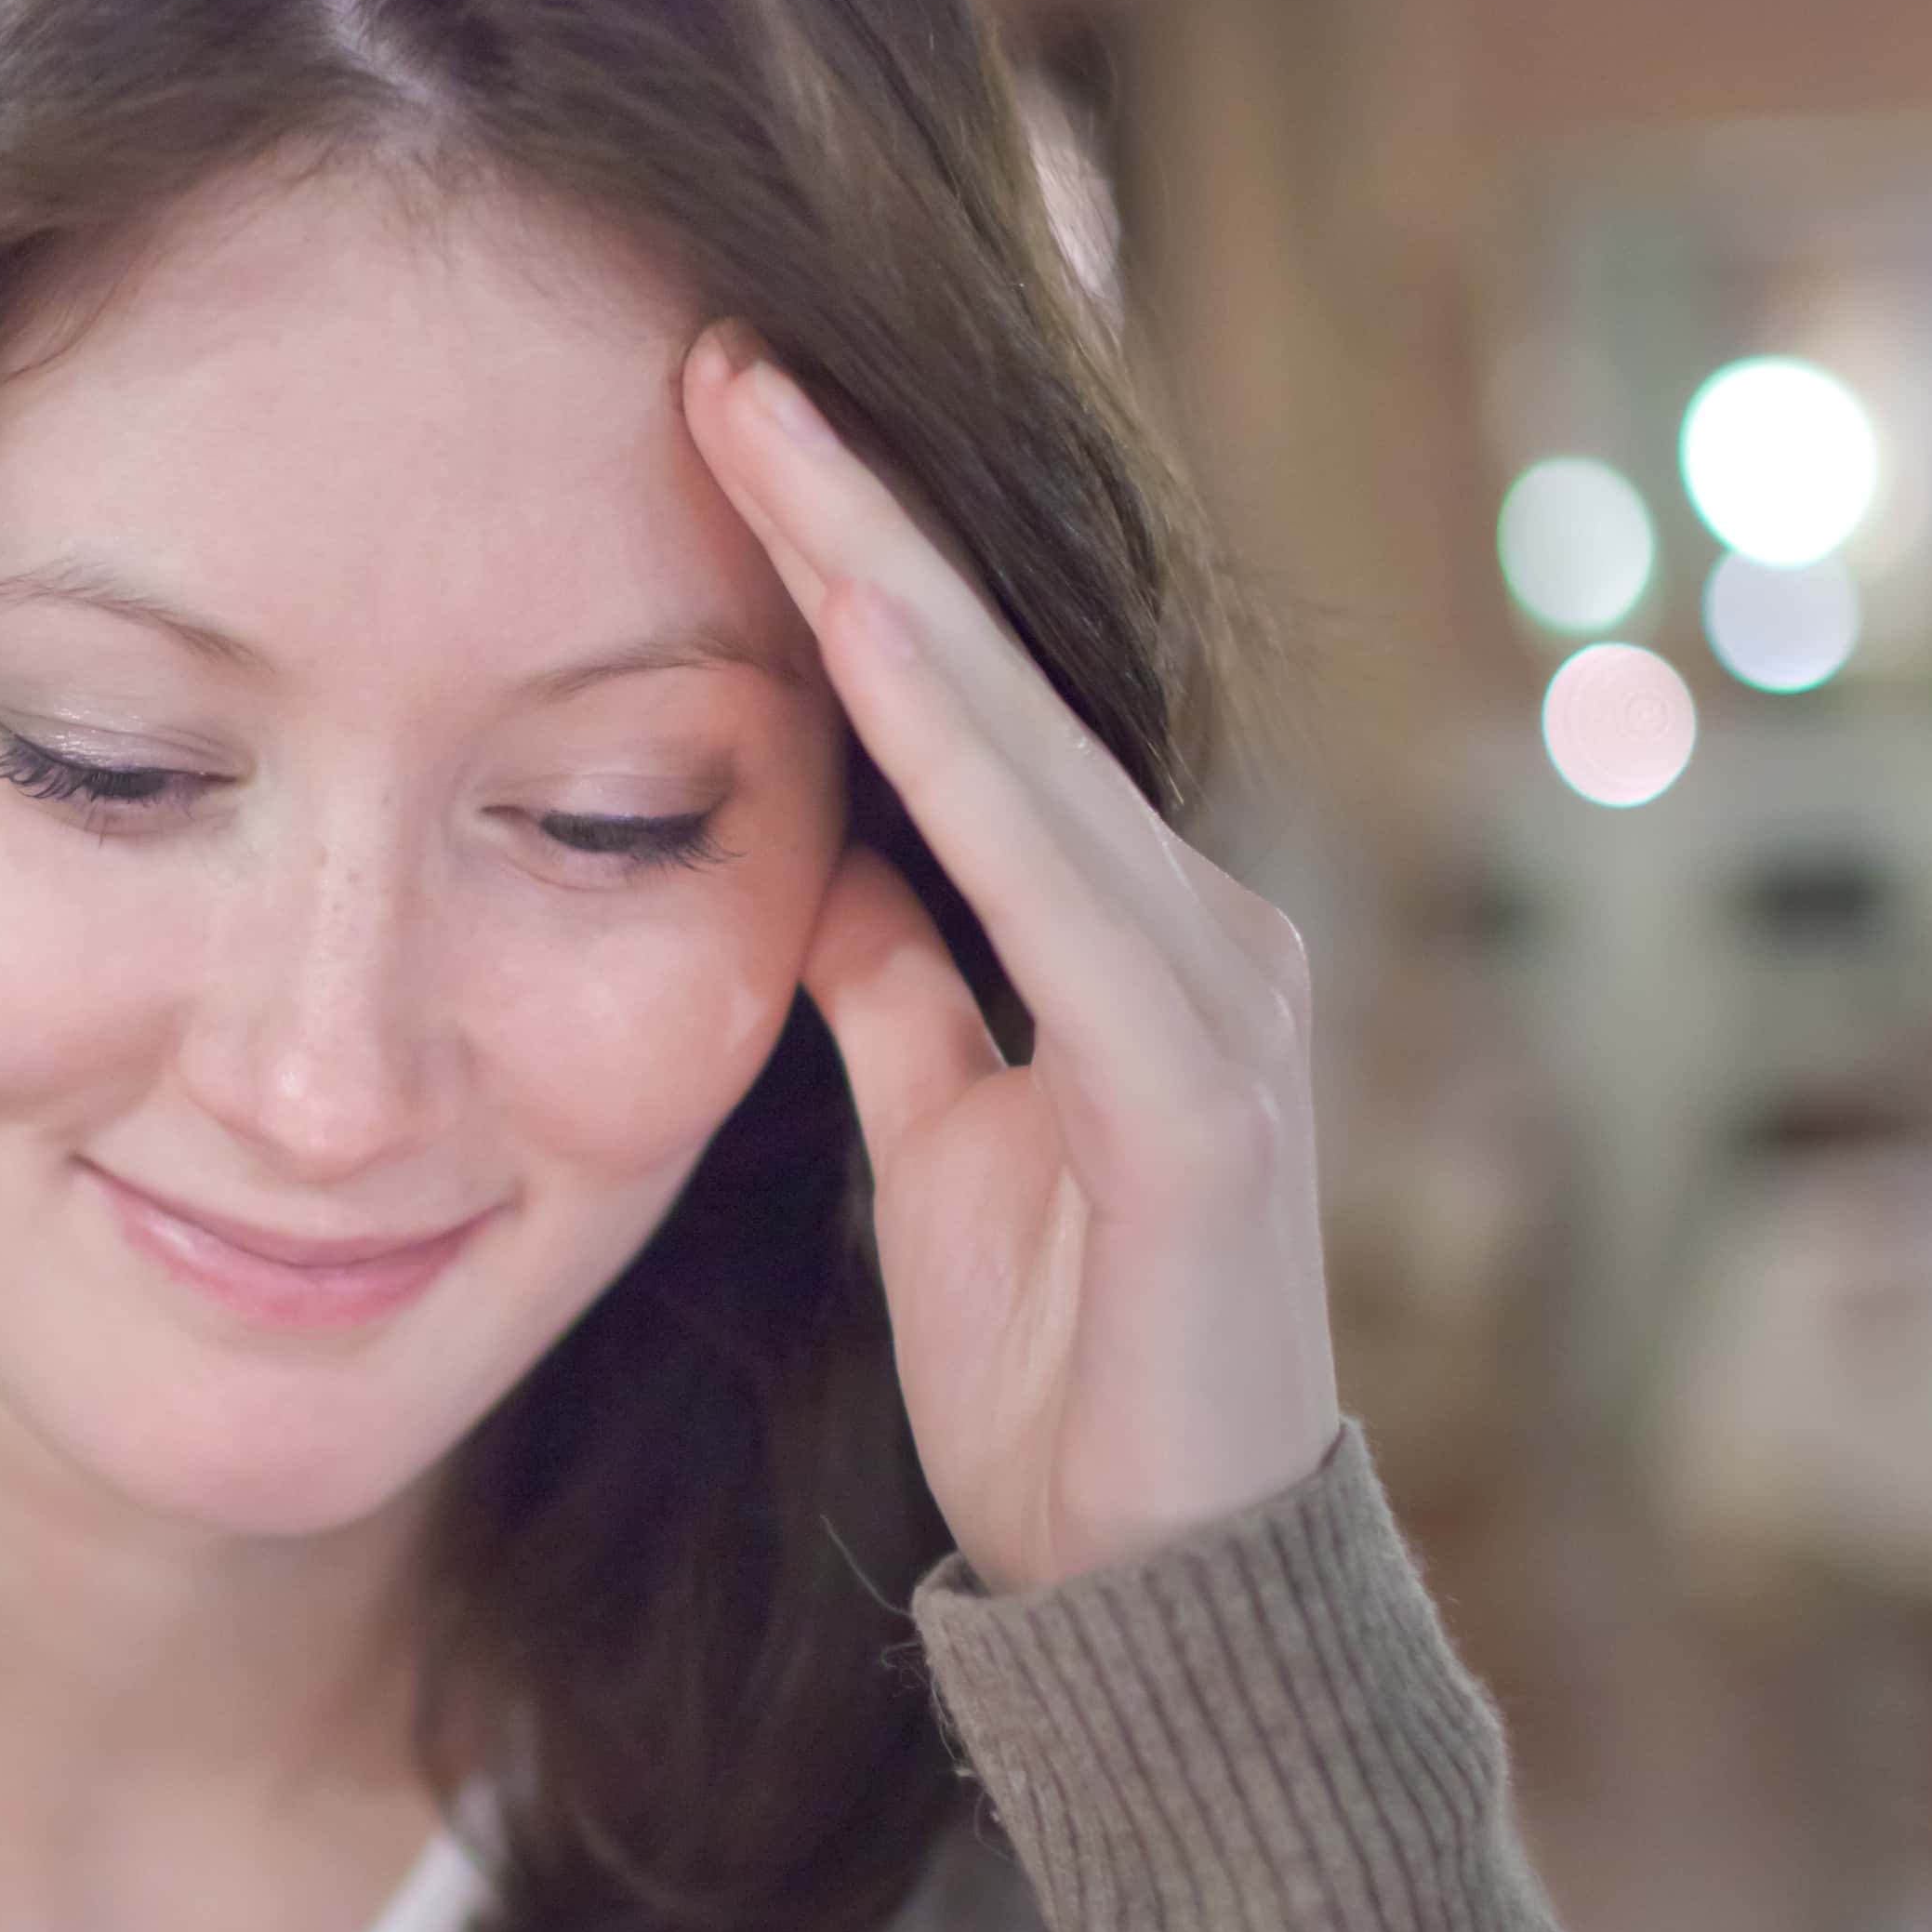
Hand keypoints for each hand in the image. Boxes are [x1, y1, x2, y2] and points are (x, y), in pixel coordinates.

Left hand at [680, 322, 1338, 1598]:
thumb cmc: (1058, 1364)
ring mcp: (1215, 999)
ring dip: (892, 588)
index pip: (954, 707)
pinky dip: (967, 761)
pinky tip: (872, 646)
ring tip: (768, 437)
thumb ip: (901, 983)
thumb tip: (822, 846)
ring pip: (1023, 750)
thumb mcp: (937, 1134)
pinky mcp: (1201, 1100)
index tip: (716, 414)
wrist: (1157, 1583)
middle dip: (855, 513)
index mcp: (1123, 932)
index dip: (841, 558)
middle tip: (721, 348)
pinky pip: (1064, 897)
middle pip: (992, 681)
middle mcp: (1195, 928)